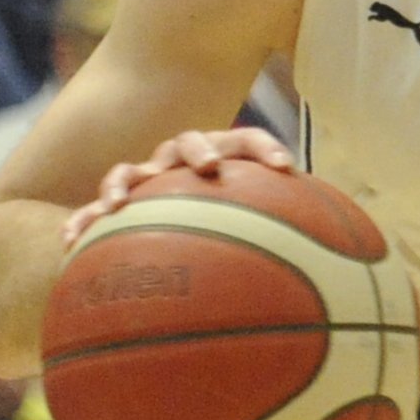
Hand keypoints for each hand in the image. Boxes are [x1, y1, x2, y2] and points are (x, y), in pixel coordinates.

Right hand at [63, 127, 293, 246]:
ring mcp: (147, 183)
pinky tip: (70, 241)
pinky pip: (95, 211)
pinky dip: (83, 223)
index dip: (264, 148)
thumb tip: (348, 277)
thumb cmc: (229, 236)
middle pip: (190, 143)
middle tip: (208, 167)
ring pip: (133, 170)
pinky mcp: (115, 207)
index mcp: (223, 162)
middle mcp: (183, 166)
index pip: (246, 141)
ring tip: (122, 199)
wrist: (171, 237)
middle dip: (198, 150)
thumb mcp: (261, 236)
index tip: (286, 168)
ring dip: (127, 180)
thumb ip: (291, 243)